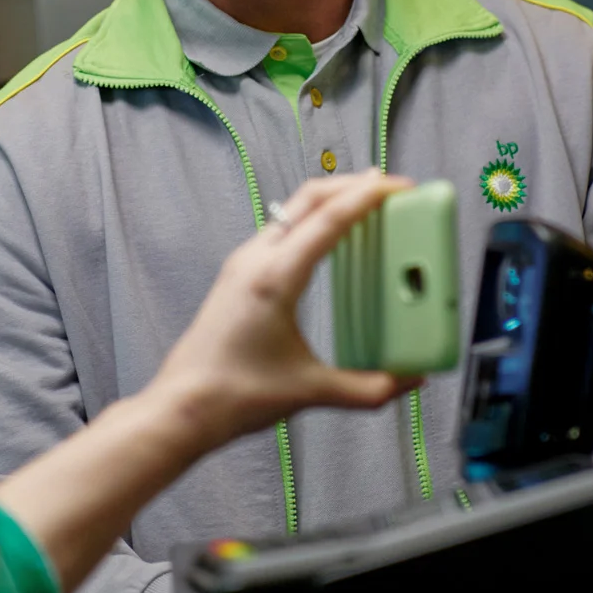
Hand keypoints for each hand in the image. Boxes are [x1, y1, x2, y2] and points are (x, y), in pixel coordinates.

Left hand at [141, 171, 419, 457]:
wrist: (182, 407)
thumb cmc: (233, 395)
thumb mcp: (311, 391)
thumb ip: (369, 388)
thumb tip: (410, 380)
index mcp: (274, 278)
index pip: (329, 218)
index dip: (369, 196)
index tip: (399, 185)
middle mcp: (255, 260)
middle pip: (310, 198)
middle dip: (353, 185)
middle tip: (391, 189)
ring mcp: (243, 264)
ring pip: (293, 210)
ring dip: (331, 200)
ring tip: (367, 208)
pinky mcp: (238, 275)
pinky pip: (282, 231)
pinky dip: (313, 222)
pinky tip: (330, 241)